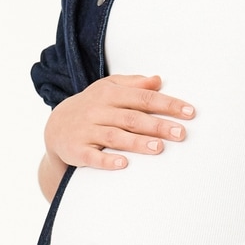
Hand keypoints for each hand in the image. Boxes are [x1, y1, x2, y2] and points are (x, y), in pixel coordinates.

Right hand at [44, 74, 193, 175]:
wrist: (54, 127)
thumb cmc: (91, 107)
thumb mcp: (108, 89)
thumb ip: (133, 84)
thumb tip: (158, 80)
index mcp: (110, 94)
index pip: (143, 98)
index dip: (167, 104)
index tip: (189, 113)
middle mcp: (98, 110)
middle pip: (132, 117)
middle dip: (158, 125)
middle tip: (181, 134)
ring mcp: (87, 131)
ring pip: (115, 136)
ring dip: (137, 142)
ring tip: (159, 148)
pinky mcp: (77, 150)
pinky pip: (92, 156)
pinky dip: (107, 161)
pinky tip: (124, 164)